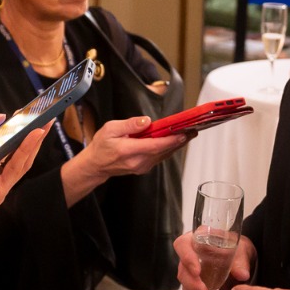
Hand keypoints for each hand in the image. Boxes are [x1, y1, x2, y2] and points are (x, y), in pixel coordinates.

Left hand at [0, 114, 47, 237]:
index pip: (6, 149)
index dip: (16, 133)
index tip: (25, 116)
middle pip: (18, 155)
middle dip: (32, 137)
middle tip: (43, 119)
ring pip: (22, 162)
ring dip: (34, 143)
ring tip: (42, 125)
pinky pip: (15, 170)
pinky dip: (26, 152)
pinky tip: (32, 137)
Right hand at [59, 116, 188, 205]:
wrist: (96, 165)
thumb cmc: (101, 146)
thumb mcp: (110, 129)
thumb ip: (129, 125)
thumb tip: (146, 121)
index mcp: (129, 151)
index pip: (155, 146)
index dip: (171, 139)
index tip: (184, 133)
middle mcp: (138, 162)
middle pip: (164, 151)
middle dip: (180, 140)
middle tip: (193, 129)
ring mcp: (142, 166)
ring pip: (164, 154)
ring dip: (177, 144)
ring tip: (189, 133)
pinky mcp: (144, 167)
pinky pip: (160, 157)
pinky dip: (169, 148)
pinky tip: (176, 139)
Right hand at [176, 232, 255, 289]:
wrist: (240, 262)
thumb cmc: (237, 250)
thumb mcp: (242, 250)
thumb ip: (241, 261)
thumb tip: (242, 274)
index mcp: (197, 240)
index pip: (183, 245)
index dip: (186, 258)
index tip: (197, 271)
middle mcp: (190, 258)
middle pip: (183, 272)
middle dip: (193, 286)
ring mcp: (191, 276)